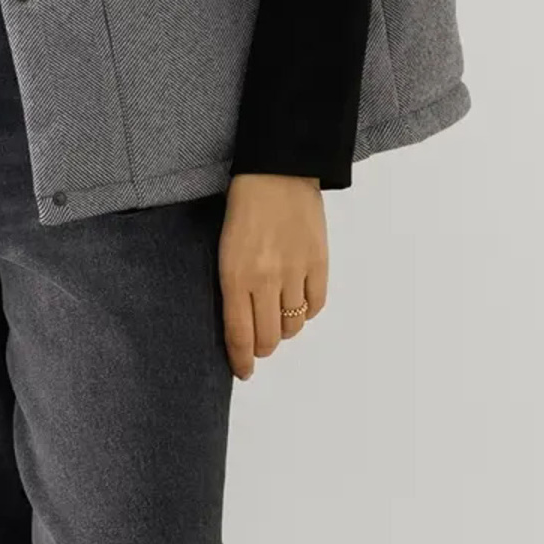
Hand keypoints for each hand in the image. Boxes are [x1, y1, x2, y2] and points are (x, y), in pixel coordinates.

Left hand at [218, 174, 327, 379]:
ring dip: (284, 330)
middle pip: (268, 337)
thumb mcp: (224, 249)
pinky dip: (307, 312)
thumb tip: (241, 322)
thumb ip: (232, 287)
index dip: (241, 360)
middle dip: (262, 348)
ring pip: (293, 325)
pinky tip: (298, 303)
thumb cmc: (243, 208)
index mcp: (235, 276)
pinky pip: (315, 305)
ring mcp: (295, 271)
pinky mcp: (319, 263)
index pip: (239, 334)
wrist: (277, 171)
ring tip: (277, 318)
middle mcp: (266, 279)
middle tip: (259, 343)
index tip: (243, 372)